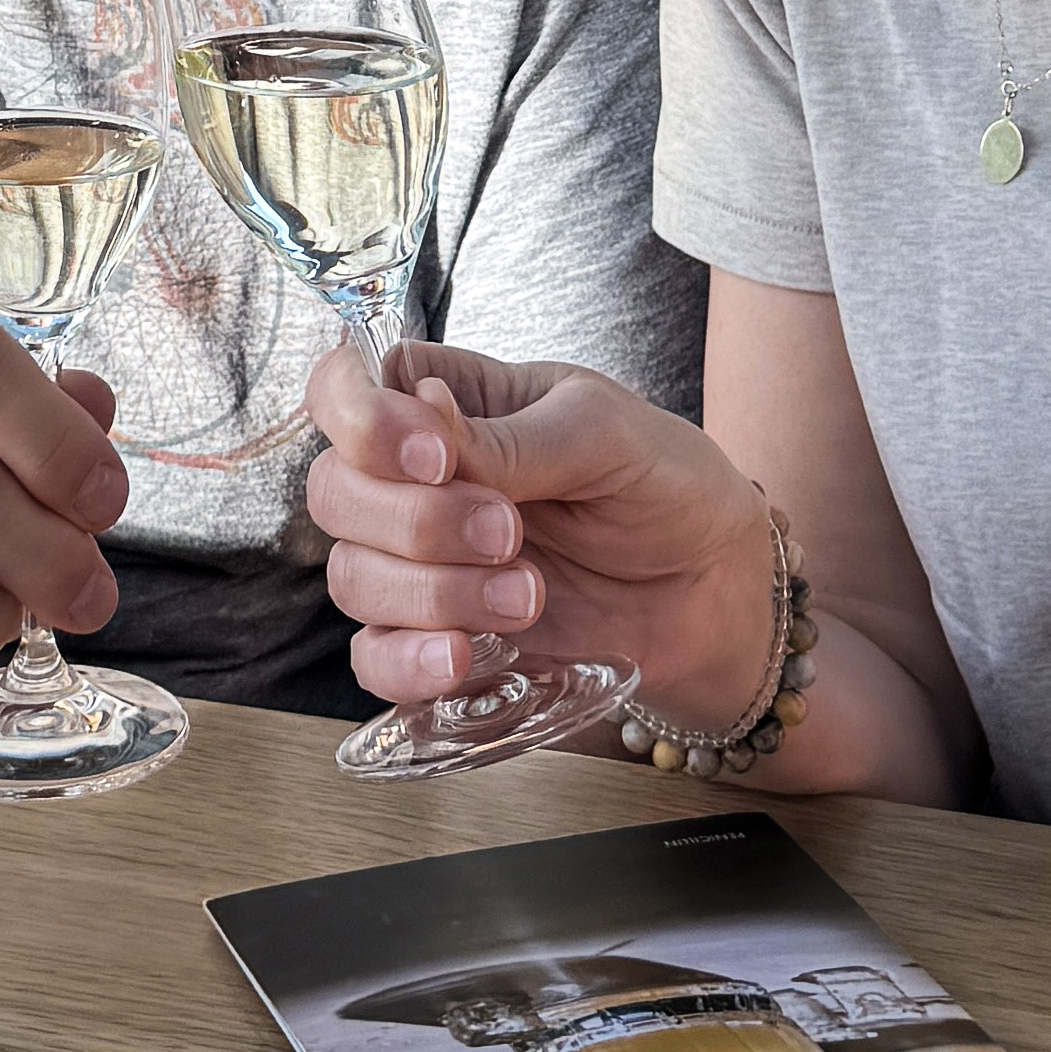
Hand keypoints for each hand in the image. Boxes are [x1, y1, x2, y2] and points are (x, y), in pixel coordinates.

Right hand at [303, 330, 770, 720]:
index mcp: (448, 405)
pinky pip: (375, 660)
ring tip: (530, 597)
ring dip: (436, 595)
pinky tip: (466, 658)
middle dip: (416, 522)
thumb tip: (418, 407)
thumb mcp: (603, 434)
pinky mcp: (440, 641)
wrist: (715, 589)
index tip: (437, 458)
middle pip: (335, 492)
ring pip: (353, 579)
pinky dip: (408, 662)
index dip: (360, 421)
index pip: (343, 388)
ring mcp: (423, 565)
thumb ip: (508, 435)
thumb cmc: (663, 484)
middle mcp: (416, 483)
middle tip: (511, 533)